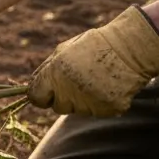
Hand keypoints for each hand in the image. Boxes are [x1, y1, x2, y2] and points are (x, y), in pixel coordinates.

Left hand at [28, 6, 158, 115]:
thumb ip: (44, 71)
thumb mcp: (62, 51)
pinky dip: (99, 103)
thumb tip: (30, 87)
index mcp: (55, 75)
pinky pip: (96, 111)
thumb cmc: (92, 46)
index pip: (36, 98)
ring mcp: (89, 103)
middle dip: (62, 98)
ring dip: (81, 100)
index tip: (45, 92)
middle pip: (57, 107)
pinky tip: (106, 86)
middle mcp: (69, 92)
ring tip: (94, 81)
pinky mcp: (106, 109)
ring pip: (77, 110)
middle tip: (76, 82)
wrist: (129, 49)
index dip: (40, 95)